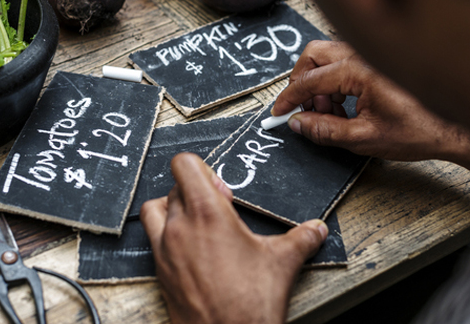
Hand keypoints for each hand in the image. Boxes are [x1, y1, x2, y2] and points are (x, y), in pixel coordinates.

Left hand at [141, 153, 327, 323]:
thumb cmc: (248, 304)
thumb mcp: (282, 263)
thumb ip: (301, 239)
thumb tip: (316, 229)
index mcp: (207, 214)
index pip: (184, 165)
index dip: (201, 167)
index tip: (220, 185)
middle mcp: (179, 227)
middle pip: (174, 187)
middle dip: (196, 191)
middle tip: (220, 208)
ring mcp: (165, 250)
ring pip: (154, 210)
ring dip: (171, 208)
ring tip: (197, 222)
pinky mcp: (159, 271)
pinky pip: (153, 240)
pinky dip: (167, 235)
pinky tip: (192, 250)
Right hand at [273, 41, 469, 174]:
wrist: (454, 128)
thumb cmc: (420, 130)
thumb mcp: (364, 138)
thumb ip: (325, 130)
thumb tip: (298, 123)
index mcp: (360, 71)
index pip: (310, 81)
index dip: (289, 99)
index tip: (279, 113)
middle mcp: (364, 54)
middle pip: (313, 56)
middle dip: (301, 83)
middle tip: (303, 110)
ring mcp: (371, 54)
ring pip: (326, 57)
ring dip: (318, 84)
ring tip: (329, 114)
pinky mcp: (377, 60)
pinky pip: (342, 62)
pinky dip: (333, 82)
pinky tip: (344, 106)